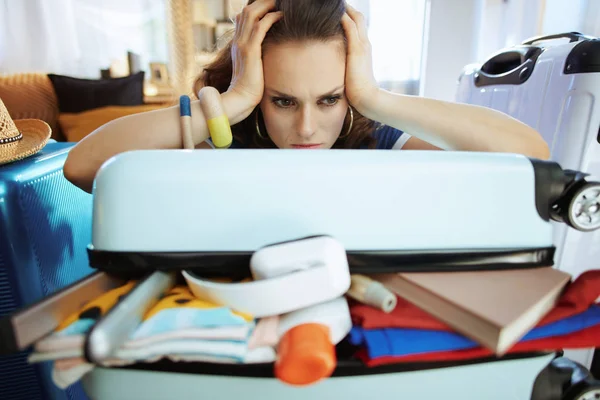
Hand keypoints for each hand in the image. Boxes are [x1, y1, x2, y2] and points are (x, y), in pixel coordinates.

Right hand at [227, 0, 281, 119]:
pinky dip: (270, 18)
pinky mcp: (249, 51)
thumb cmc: (250, 88)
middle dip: (263, 2)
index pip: (244, 16)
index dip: (257, 7)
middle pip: (248, 10)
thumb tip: (265, 51)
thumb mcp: (253, 68)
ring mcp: (242, 44)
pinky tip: (281, 15)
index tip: (271, 6)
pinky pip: (259, 27)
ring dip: (267, 5)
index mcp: (238, 43)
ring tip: (280, 3)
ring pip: (252, 14)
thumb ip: (257, 57)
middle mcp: (238, 40)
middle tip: (277, 0)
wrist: (240, 100)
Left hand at [341, 5, 378, 113]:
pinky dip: (343, 16)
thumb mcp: (350, 75)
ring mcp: (362, 45)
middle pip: (358, 17)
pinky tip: (335, 10)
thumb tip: (337, 72)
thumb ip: (345, 69)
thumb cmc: (357, 92)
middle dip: (348, 8)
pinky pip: (350, 26)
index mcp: (364, 49)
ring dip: (346, 8)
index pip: (358, 26)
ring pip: (356, 18)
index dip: (349, 16)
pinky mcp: (357, 49)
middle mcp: (365, 44)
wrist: (367, 98)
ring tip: (335, 2)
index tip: (339, 10)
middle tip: (337, 2)